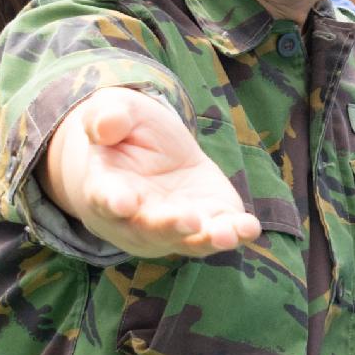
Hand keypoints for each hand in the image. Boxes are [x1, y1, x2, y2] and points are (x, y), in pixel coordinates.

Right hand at [49, 86, 260, 258]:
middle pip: (149, 228)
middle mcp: (137, 218)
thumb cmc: (127, 135)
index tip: (122, 203)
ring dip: (206, 239)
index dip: (113, 202)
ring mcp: (174, 227)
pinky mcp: (208, 221)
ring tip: (225, 235)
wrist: (154, 157)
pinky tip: (249, 228)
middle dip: (168, 226)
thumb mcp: (118, 113)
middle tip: (187, 220)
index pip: (105, 199)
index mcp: (106, 188)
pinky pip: (220, 233)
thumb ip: (109, 117)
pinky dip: (236, 233)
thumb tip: (105, 126)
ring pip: (187, 240)